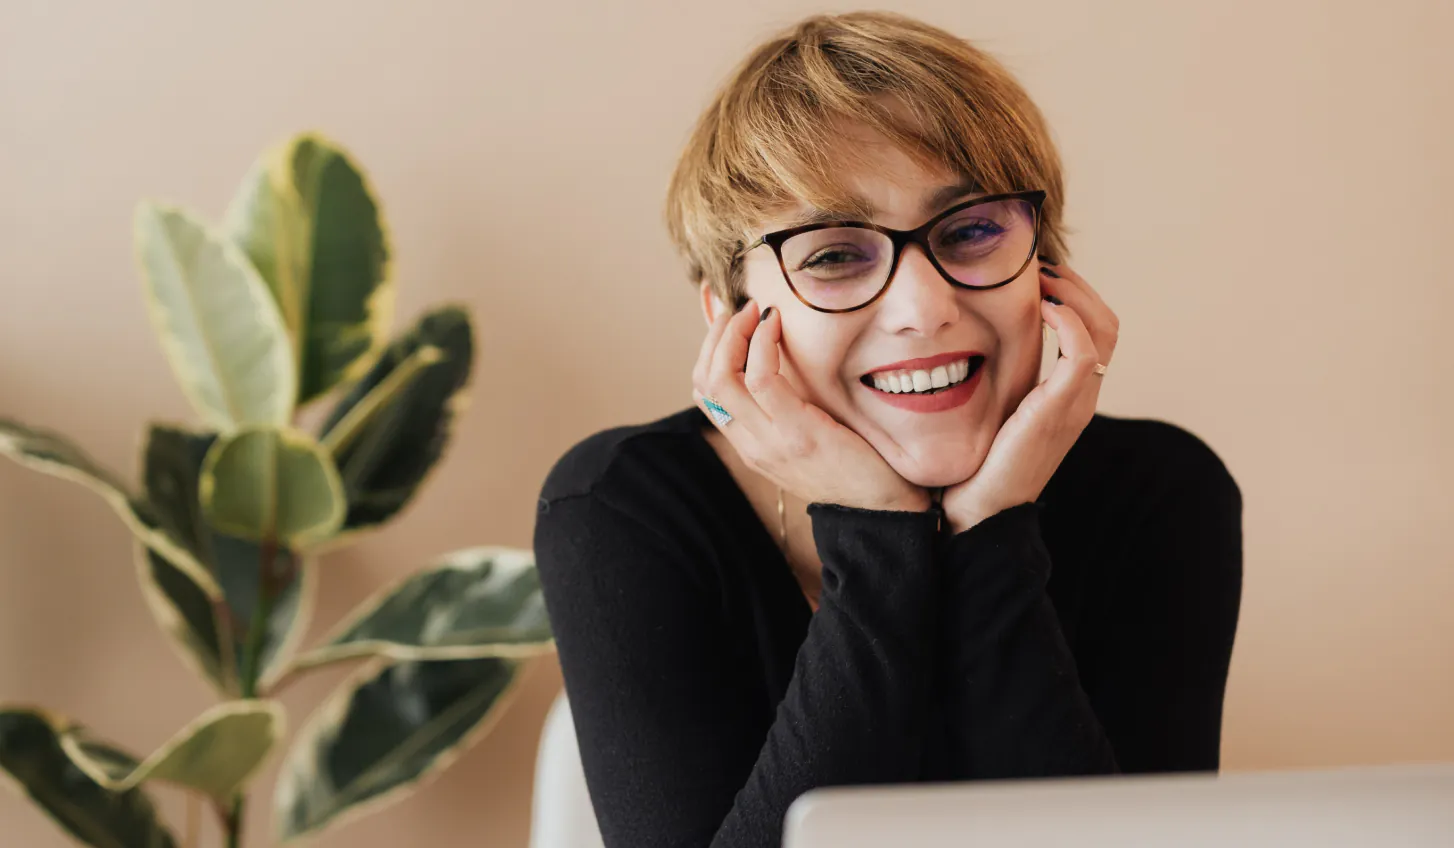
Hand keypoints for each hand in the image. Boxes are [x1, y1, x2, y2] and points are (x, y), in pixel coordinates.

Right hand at [692, 298, 930, 513]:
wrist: (885, 507)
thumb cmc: (855, 465)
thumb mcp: (809, 436)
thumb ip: (788, 408)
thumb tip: (782, 361)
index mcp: (751, 446)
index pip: (705, 393)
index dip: (707, 349)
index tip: (728, 320)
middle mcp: (751, 445)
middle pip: (704, 382)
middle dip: (715, 336)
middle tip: (739, 309)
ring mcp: (770, 441)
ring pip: (722, 378)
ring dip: (733, 333)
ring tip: (754, 311)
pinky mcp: (797, 433)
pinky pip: (762, 379)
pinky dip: (763, 343)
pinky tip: (775, 325)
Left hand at [940, 259, 1120, 534]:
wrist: (976, 514)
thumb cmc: (973, 465)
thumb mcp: (988, 411)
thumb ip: (993, 380)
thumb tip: (962, 341)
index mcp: (1067, 396)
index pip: (1095, 329)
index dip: (1073, 293)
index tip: (1036, 272)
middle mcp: (1080, 398)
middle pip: (1107, 322)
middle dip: (1077, 284)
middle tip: (1039, 264)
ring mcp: (1075, 405)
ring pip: (1103, 329)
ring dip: (1074, 292)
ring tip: (1040, 276)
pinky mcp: (1060, 411)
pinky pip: (1084, 353)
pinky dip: (1069, 320)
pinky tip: (1040, 306)